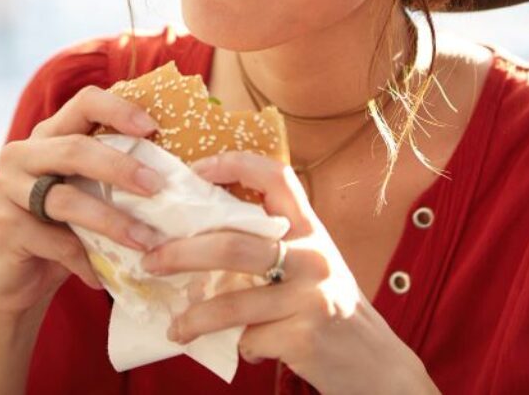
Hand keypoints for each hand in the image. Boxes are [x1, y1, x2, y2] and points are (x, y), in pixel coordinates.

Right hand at [0, 85, 166, 315]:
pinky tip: (104, 277)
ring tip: (145, 241)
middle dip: (121, 168)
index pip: (84, 102)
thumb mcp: (90, 191)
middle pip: (75, 148)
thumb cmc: (68, 225)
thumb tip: (186, 168)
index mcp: (51, 133)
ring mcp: (7, 188)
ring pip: (66, 199)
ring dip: (111, 222)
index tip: (153, 128)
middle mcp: (23, 153)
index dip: (119, 110)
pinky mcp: (4, 228)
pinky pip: (55, 242)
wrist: (18, 279)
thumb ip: (116, 172)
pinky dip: (85, 260)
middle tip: (158, 187)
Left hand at [141, 151, 436, 394]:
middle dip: (183, 252)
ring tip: (175, 325)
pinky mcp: (305, 336)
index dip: (234, 164)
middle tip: (151, 259)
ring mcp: (311, 295)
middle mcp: (313, 254)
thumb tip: (200, 237)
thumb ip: (273, 245)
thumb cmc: (331, 306)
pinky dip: (238, 345)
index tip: (196, 170)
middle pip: (234, 243)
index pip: (276, 176)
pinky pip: (249, 339)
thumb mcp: (310, 264)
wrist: (376, 364)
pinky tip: (242, 348)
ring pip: (233, 301)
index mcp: (311, 228)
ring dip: (195, 316)